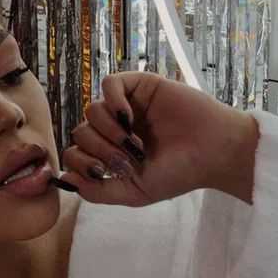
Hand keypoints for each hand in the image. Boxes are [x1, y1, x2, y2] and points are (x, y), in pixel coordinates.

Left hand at [59, 71, 258, 206]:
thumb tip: (64, 180)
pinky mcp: (141, 86)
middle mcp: (115, 129)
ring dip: (107, 129)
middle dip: (99, 149)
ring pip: (91, 110)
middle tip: (128, 157)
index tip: (106, 171)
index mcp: (111, 153)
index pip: (75, 151)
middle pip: (80, 131)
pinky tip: (128, 117)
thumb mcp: (133, 193)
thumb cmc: (178, 174)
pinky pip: (110, 83)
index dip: (82, 162)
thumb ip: (97, 191)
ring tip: (133, 141)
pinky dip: (112, 99)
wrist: (213, 154)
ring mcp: (127, 106)